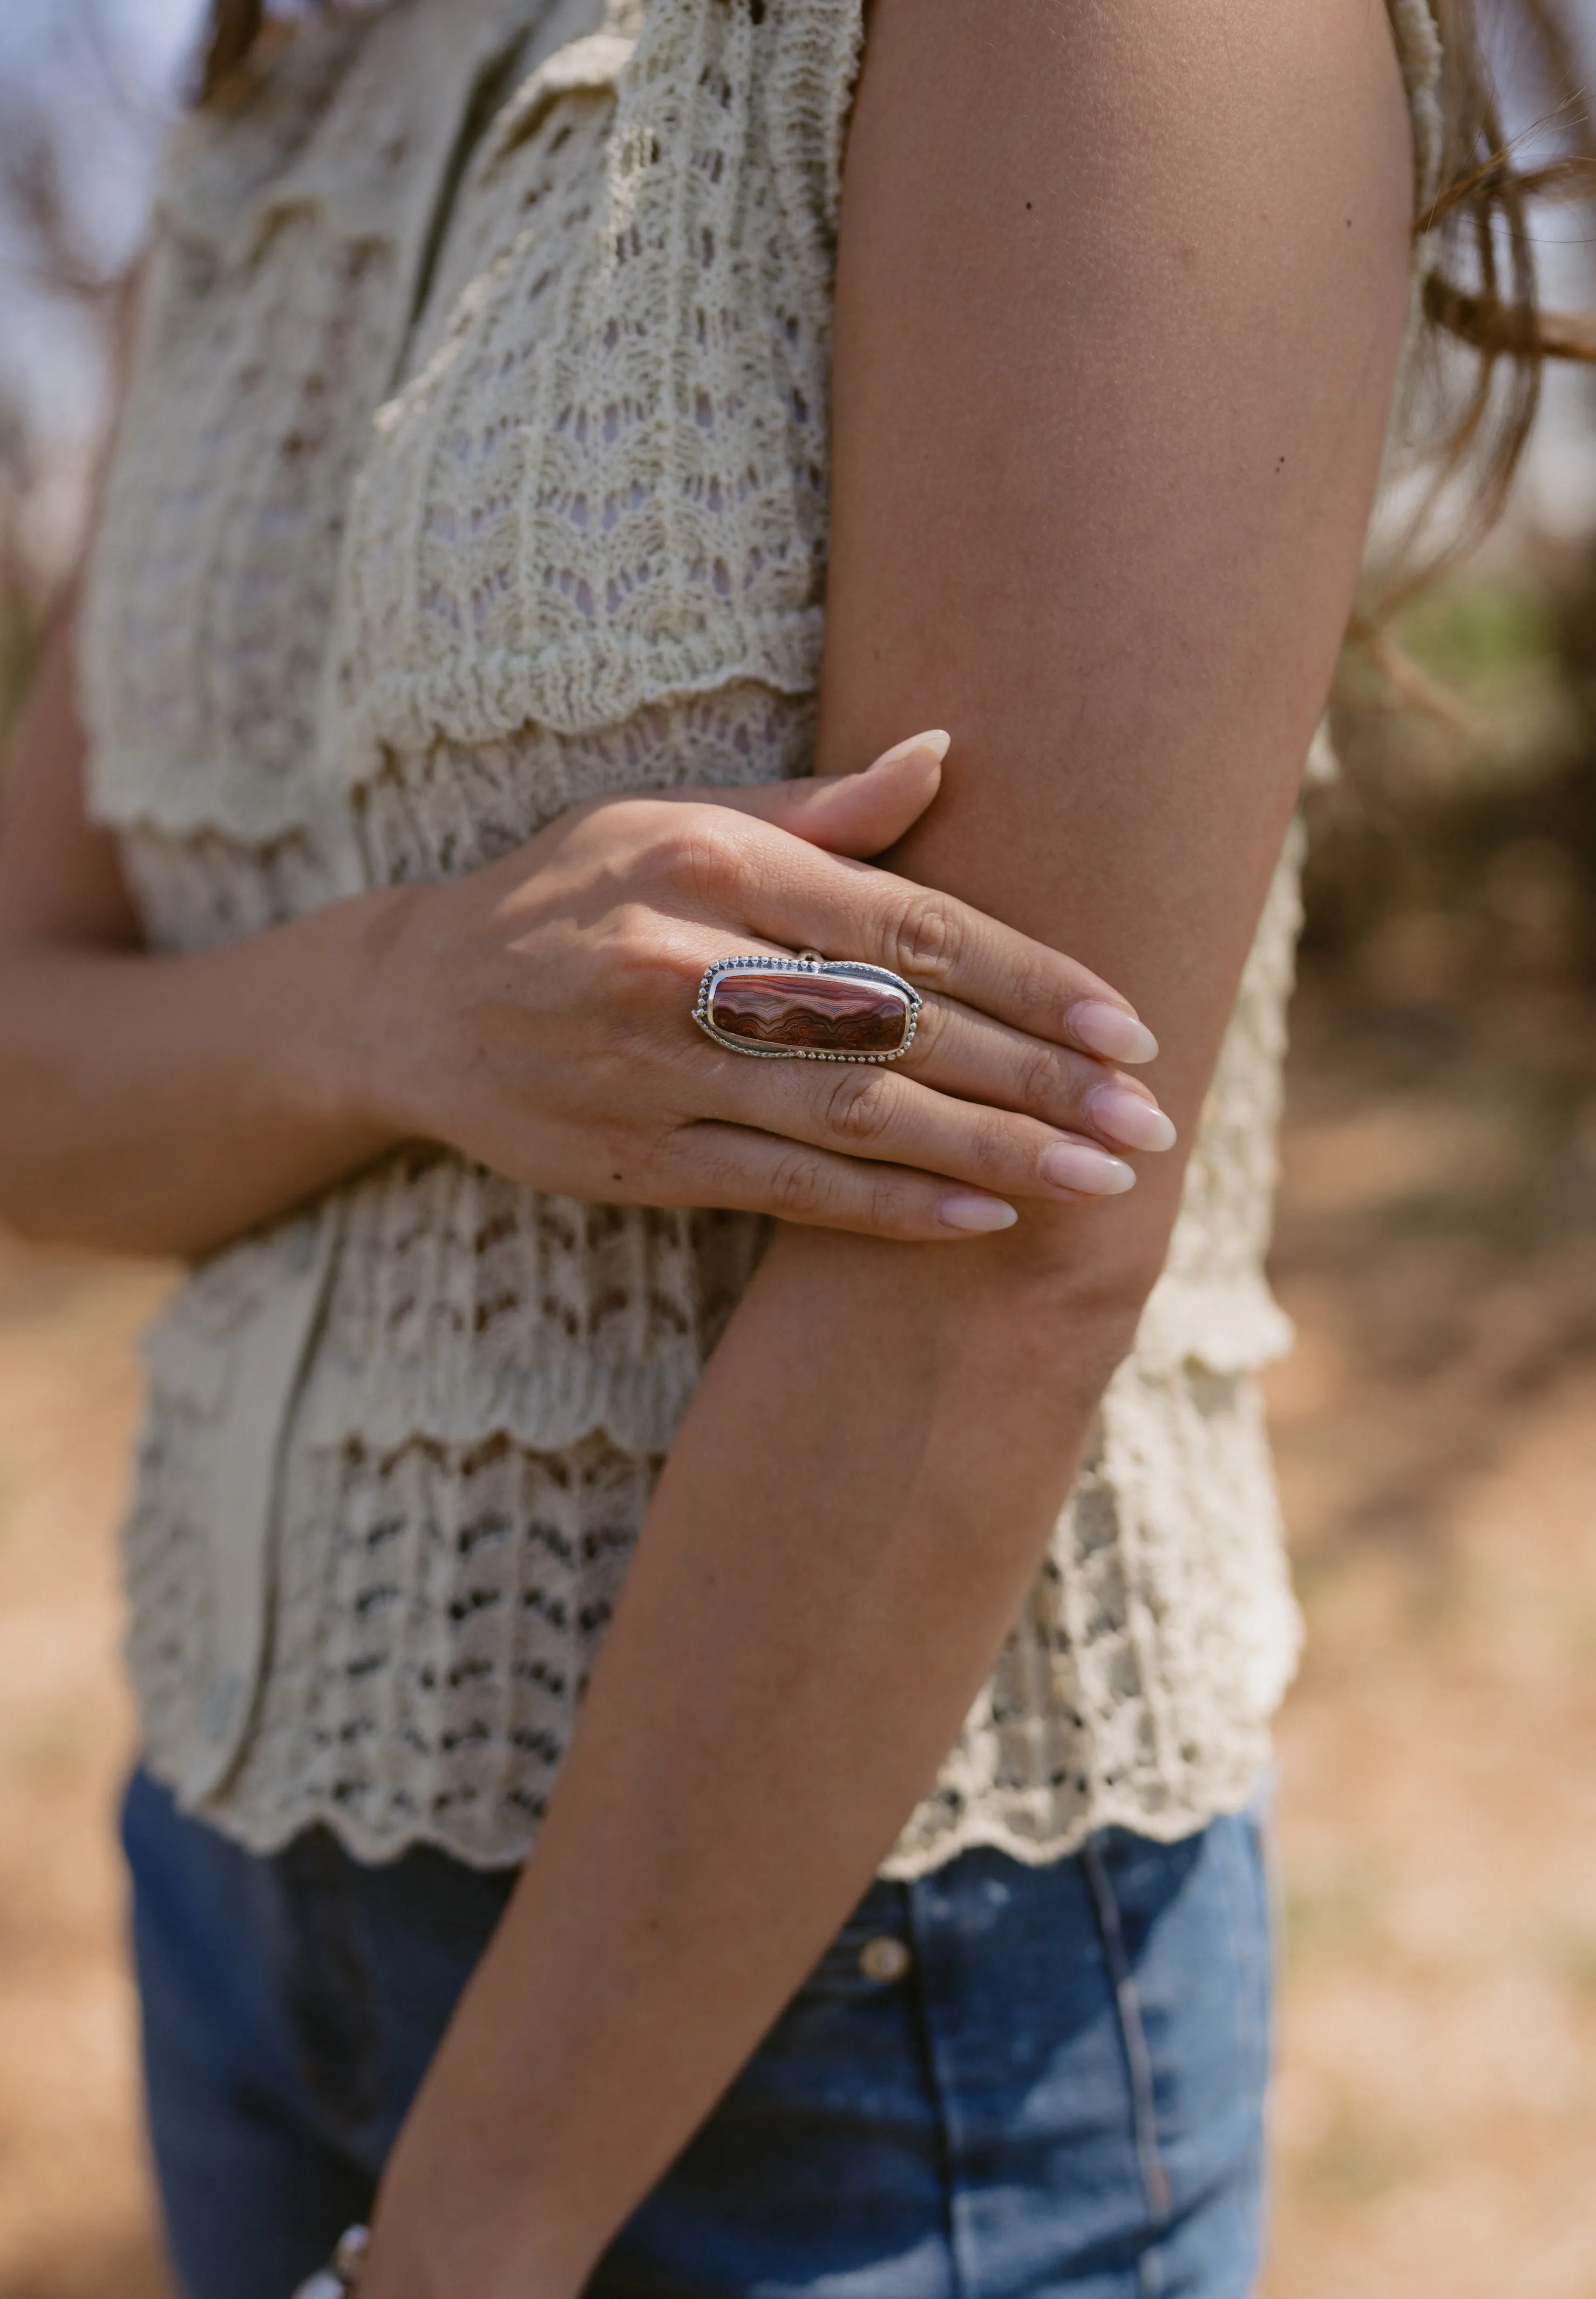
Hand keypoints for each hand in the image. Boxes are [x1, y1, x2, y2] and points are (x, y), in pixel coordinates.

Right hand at [354, 734, 1172, 1238]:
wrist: (414, 1001)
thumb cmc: (570, 892)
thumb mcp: (674, 818)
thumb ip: (817, 810)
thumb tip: (949, 754)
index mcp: (709, 861)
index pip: (908, 924)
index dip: (1030, 977)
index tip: (1127, 1024)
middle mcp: (684, 962)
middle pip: (901, 1027)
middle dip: (1038, 1078)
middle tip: (1147, 1121)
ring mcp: (654, 1069)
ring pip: (855, 1115)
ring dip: (991, 1151)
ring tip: (1099, 1182)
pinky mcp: (635, 1159)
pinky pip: (786, 1189)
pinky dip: (889, 1206)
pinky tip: (983, 1218)